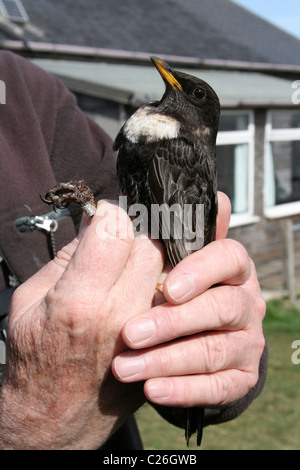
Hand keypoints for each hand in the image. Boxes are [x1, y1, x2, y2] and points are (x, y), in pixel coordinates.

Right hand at [0, 201, 163, 448]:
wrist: (53, 416)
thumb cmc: (36, 357)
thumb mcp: (31, 299)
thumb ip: (66, 255)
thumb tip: (94, 219)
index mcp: (79, 300)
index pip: (115, 231)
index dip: (111, 213)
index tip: (105, 215)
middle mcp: (120, 313)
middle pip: (150, 244)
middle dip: (138, 230)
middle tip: (124, 235)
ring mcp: (148, 332)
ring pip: (171, 267)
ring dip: (158, 254)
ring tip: (138, 256)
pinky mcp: (161, 344)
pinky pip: (179, 297)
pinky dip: (169, 279)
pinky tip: (153, 278)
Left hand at [112, 192, 265, 408]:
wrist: (171, 346)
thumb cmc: (157, 296)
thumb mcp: (149, 265)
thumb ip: (148, 238)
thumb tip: (123, 206)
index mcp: (226, 267)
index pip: (228, 256)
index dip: (201, 269)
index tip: (166, 287)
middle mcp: (244, 301)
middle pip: (222, 306)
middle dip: (174, 322)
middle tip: (130, 334)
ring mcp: (247, 340)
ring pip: (216, 349)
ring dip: (169, 359)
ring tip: (126, 368)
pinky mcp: (241, 377)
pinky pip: (220, 387)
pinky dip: (185, 390)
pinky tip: (151, 391)